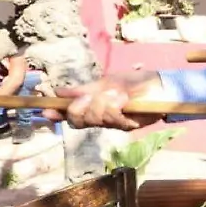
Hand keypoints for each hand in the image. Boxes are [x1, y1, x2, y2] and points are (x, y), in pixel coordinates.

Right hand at [40, 71, 166, 130]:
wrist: (160, 84)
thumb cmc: (134, 82)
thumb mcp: (105, 82)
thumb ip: (83, 89)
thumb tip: (57, 93)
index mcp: (93, 107)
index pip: (71, 116)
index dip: (58, 115)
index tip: (46, 111)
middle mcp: (101, 119)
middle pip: (78, 120)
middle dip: (79, 107)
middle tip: (90, 96)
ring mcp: (114, 123)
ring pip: (94, 118)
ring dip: (101, 103)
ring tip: (114, 94)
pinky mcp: (128, 124)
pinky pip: (112, 118)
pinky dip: (114, 107)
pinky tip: (121, 99)